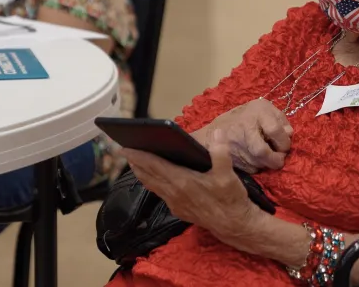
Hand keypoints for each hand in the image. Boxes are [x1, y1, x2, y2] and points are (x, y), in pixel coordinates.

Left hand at [123, 129, 263, 241]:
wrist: (234, 226)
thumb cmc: (230, 199)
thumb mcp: (228, 174)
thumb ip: (221, 152)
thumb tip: (217, 133)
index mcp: (183, 182)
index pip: (154, 166)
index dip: (139, 156)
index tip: (125, 147)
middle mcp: (174, 193)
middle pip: (148, 175)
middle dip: (135, 162)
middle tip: (124, 150)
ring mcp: (175, 203)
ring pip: (152, 185)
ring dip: (141, 173)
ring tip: (134, 162)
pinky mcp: (178, 209)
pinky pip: (159, 193)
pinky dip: (152, 182)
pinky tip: (152, 178)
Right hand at [195, 99, 292, 172]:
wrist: (214, 133)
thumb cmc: (244, 118)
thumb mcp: (263, 110)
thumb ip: (280, 120)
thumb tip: (289, 134)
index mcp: (256, 112)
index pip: (274, 129)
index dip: (283, 142)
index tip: (284, 146)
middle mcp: (244, 128)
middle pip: (261, 151)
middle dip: (275, 160)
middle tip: (279, 159)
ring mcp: (236, 145)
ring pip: (257, 162)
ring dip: (267, 164)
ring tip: (268, 158)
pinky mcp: (231, 159)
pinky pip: (251, 168)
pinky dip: (257, 166)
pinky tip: (255, 159)